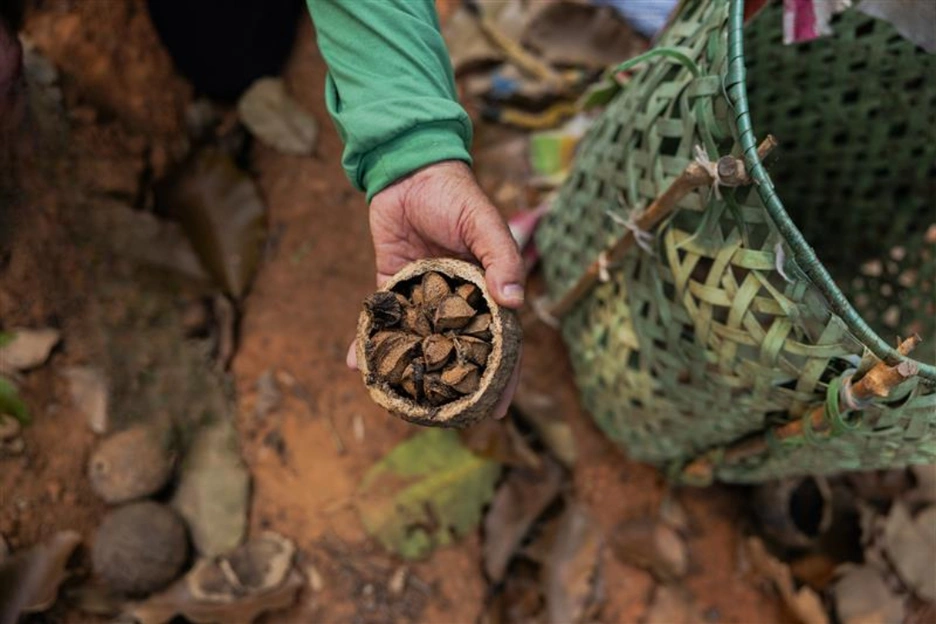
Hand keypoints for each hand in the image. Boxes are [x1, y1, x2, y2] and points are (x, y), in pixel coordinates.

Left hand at [348, 160, 524, 418]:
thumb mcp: (484, 223)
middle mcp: (456, 299)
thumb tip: (515, 302)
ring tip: (396, 403)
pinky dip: (368, 340)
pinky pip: (381, 319)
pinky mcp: (392, 284)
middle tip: (442, 419)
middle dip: (452, 385)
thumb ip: (501, 258)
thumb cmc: (456, 194)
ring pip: (418, 341)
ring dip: (408, 369)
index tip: (495, 410)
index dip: (501, 377)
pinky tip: (356, 364)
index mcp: (487, 290)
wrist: (410, 168)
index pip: (500, 342)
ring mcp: (423, 295)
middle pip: (457, 351)